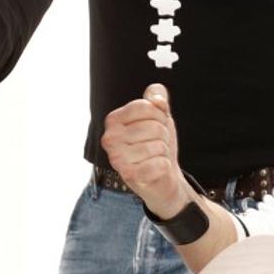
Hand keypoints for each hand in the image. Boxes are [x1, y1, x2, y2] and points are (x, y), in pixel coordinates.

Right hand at [101, 84, 190, 217]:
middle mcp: (109, 139)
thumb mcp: (158, 115)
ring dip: (163, 152)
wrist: (162, 175)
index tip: (156, 124)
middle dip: (163, 135)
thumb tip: (157, 98)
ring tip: (155, 157)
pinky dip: (164, 166)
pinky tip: (156, 169)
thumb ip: (157, 97)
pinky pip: (160, 163)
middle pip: (154, 126)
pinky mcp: (129, 176)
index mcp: (113, 120)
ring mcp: (117, 159)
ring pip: (158, 145)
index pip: (145, 105)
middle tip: (156, 144)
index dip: (159, 114)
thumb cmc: (156, 142)